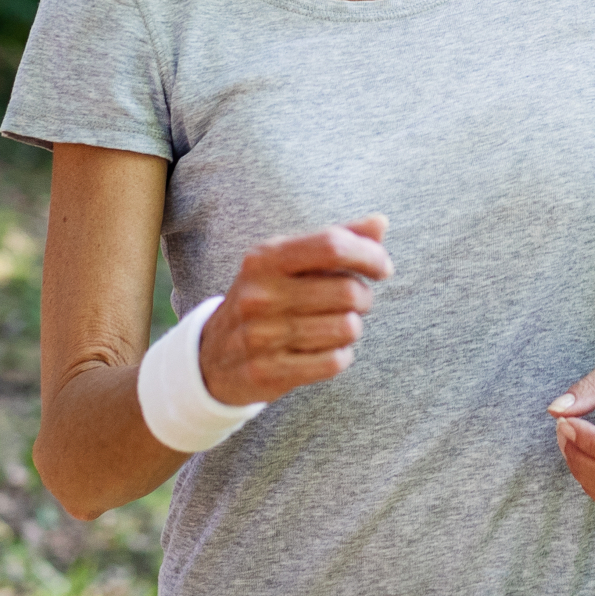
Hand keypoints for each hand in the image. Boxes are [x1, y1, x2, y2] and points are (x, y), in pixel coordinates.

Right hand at [199, 217, 389, 407]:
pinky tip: (325, 351)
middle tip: (353, 302)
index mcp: (266, 258)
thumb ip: (335, 239)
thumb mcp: (287, 262)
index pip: (332, 245)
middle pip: (348, 291)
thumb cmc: (264, 299)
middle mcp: (260, 295)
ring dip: (352, 328)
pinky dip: (340, 356)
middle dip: (363, 297)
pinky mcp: (267, 372)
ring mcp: (260, 335)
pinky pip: (333, 362)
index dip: (369, 255)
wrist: (212, 355)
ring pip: (347, 328)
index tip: (382, 268)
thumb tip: (380, 223)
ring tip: (334, 326)